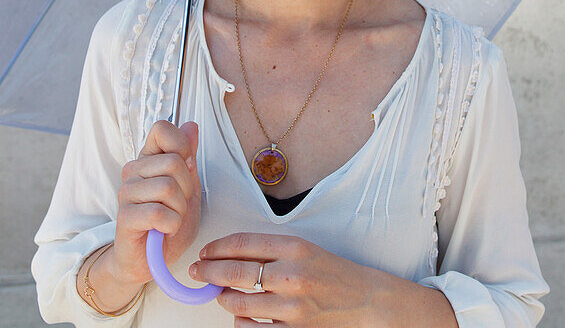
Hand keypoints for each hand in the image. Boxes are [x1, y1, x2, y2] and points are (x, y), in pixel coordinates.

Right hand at [108, 120, 201, 285]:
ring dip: (180, 209)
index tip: (186, 170)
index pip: (162, 129)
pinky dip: (171, 225)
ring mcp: (126, 192)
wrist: (151, 260)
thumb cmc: (169, 222)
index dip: (182, 146)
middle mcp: (133, 170)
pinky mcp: (125, 217)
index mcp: (148, 158)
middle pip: (174, 161)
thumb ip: (189, 156)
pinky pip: (159, 213)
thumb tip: (191, 125)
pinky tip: (163, 230)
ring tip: (171, 219)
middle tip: (177, 205)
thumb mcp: (188, 187)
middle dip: (186, 188)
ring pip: (168, 187)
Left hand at [189, 232, 379, 326]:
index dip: (217, 248)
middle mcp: (293, 276)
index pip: (243, 244)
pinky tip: (241, 315)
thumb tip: (226, 258)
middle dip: (208, 272)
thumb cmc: (333, 274)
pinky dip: (239, 322)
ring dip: (222, 298)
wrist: (366, 302)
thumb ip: (270, 252)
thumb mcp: (305, 251)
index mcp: (296, 248)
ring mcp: (293, 308)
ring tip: (221, 294)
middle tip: (198, 272)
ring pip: (237, 303)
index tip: (205, 252)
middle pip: (234, 272)